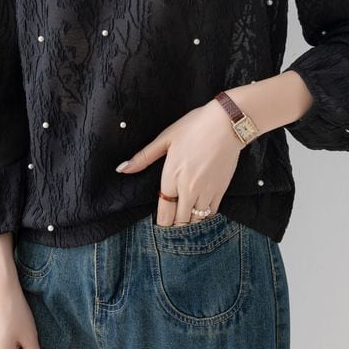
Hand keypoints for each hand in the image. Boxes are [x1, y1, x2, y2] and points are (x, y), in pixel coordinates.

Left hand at [114, 99, 242, 225]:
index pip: (164, 212)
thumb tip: (122, 169)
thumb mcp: (166, 138)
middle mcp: (188, 189)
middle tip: (172, 224)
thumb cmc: (194, 127)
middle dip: (174, 225)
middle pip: (180, 221)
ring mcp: (206, 191)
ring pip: (196, 220)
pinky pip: (211, 213)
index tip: (160, 224)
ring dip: (189, 222)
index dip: (162, 222)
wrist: (226, 123)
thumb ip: (144, 157)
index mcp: (171, 177)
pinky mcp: (221, 190)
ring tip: (185, 221)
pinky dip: (205, 216)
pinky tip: (200, 211)